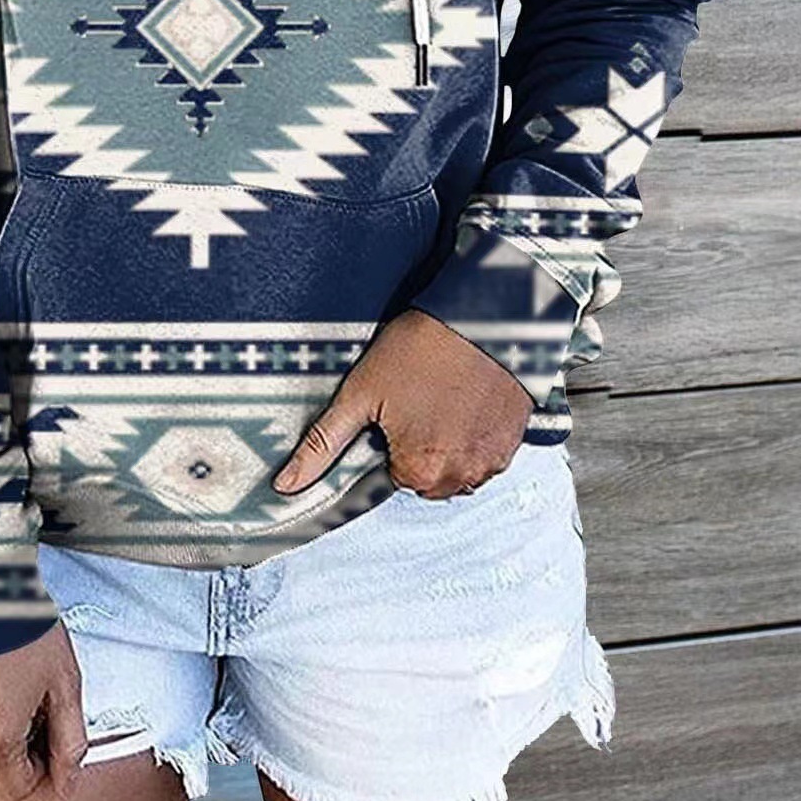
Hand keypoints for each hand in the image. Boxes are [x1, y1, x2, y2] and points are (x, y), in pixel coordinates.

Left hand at [271, 307, 531, 498]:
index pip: (392, 477)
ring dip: (449, 444)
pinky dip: (476, 435)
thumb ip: (322, 444)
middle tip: (418, 399)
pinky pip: (487, 454)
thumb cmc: (420, 349)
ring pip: (458, 468)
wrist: (483, 316)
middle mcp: (461, 478)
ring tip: (443, 397)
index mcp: (419, 472)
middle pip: (426, 478)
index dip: (390, 441)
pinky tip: (467, 400)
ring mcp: (492, 462)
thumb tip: (286, 484)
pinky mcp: (515, 443)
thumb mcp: (360, 392)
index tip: (396, 410)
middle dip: (419, 447)